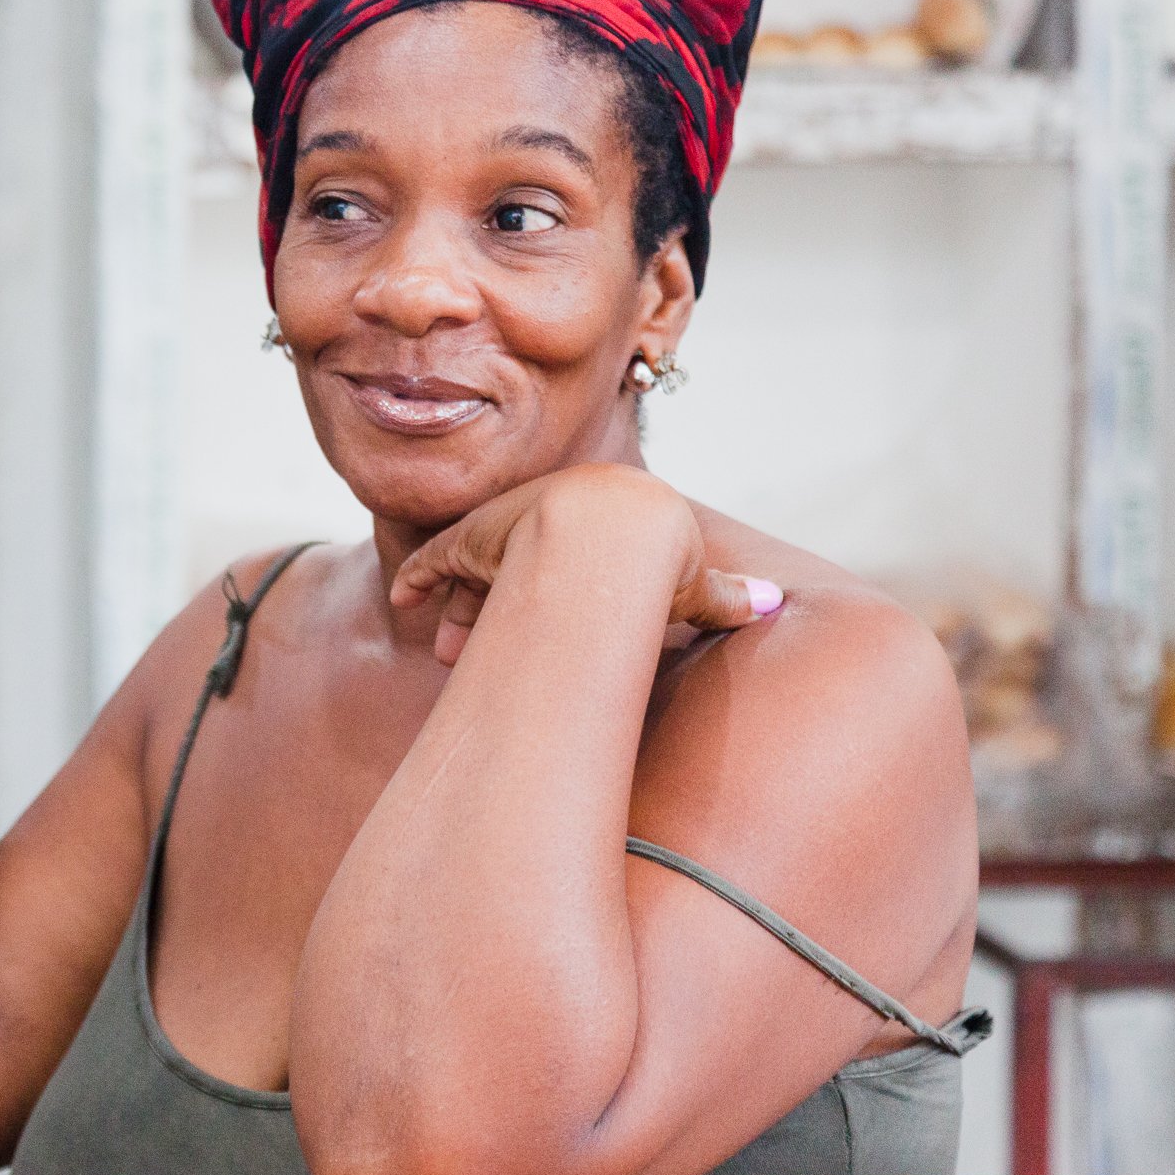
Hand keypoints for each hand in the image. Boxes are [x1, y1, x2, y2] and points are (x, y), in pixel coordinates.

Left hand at [390, 464, 782, 665]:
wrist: (620, 536)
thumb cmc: (661, 561)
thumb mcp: (692, 583)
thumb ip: (718, 594)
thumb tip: (771, 602)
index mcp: (592, 523)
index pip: (560, 563)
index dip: (545, 601)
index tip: (535, 637)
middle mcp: (541, 519)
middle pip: (511, 569)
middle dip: (494, 613)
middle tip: (476, 655)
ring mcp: (503, 526)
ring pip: (470, 572)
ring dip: (459, 614)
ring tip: (447, 653)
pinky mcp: (470, 537)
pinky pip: (433, 559)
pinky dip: (417, 580)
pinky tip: (402, 598)